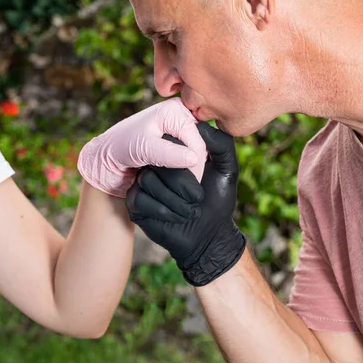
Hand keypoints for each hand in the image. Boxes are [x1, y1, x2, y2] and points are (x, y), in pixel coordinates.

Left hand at [77, 98, 206, 197]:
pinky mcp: (179, 141)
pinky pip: (192, 156)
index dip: (196, 162)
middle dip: (195, 165)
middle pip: (201, 144)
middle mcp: (181, 115)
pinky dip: (188, 168)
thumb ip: (167, 153)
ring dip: (192, 168)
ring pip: (199, 152)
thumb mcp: (143, 148)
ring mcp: (181, 128)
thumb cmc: (121, 147)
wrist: (109, 157)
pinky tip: (180, 177)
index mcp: (174, 109)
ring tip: (183, 183)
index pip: (197, 139)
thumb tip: (194, 159)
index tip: (191, 182)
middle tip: (188, 186)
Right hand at [126, 122, 245, 285]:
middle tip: (199, 197)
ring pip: (149, 179)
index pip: (173, 138)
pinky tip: (177, 217)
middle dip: (183, 182)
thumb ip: (221, 144)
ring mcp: (143, 180)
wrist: (207, 236)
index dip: (190, 157)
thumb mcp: (227, 169)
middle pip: (158, 158)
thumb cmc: (218, 200)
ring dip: (175, 200)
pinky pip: (141, 198)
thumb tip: (200, 126)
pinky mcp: (134, 201)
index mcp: (177, 149)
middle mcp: (157, 160)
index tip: (204, 173)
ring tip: (191, 210)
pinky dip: (163, 211)